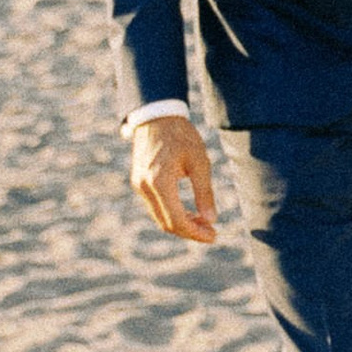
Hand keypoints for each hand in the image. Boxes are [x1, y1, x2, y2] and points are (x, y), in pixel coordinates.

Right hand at [130, 115, 217, 243]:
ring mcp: (139, 186)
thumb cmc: (181, 135)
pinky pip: (155, 207)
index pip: (176, 220)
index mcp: (159, 181)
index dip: (196, 232)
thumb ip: (204, 192)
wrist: (157, 116)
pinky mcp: (138, 183)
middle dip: (190, 232)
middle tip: (211, 231)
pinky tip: (189, 213)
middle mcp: (144, 187)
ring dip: (181, 224)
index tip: (214, 235)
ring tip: (204, 222)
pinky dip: (172, 214)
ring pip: (160, 218)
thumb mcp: (199, 162)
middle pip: (166, 223)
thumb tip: (211, 219)